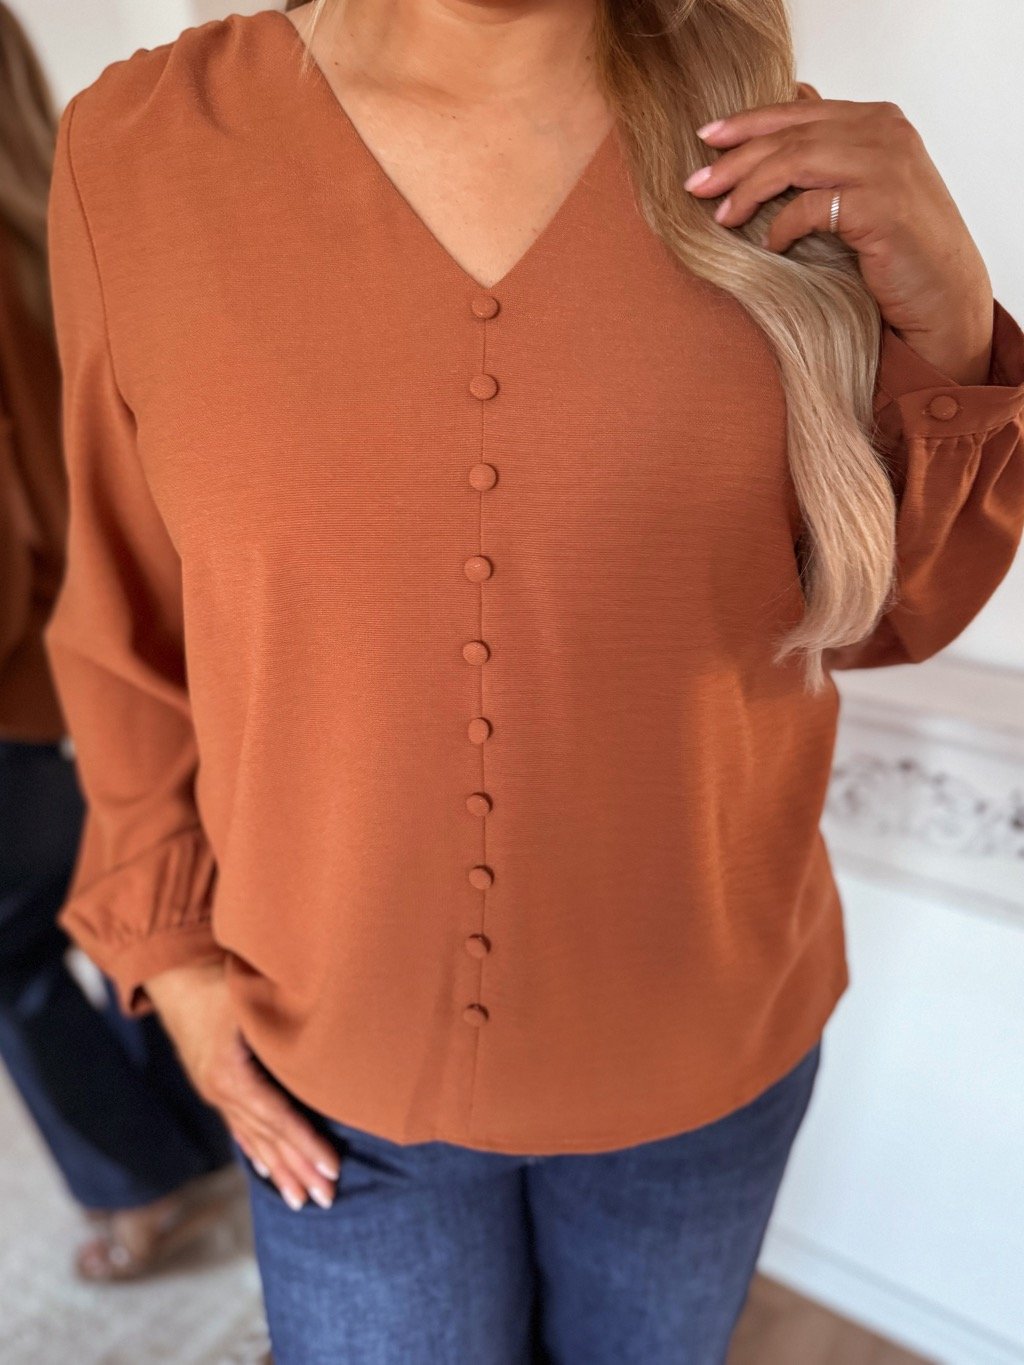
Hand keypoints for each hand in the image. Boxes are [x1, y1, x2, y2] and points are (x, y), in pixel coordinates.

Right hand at [145, 960, 340, 1209]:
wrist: (176, 976)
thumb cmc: (221, 980)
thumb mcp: (252, 997)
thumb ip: (284, 1020)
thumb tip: (330, 1033)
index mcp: (231, 1074)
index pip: (278, 1119)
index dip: (306, 1145)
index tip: (333, 1169)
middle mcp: (220, 1091)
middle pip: (267, 1139)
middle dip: (298, 1170)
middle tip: (328, 1200)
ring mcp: (214, 1093)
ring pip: (253, 1139)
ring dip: (280, 1170)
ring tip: (301, 1200)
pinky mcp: (214, 1088)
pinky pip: (239, 1128)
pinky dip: (257, 1150)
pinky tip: (267, 1170)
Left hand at [683, 87, 993, 383]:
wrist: (943, 294)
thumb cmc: (898, 248)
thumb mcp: (862, 188)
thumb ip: (828, 154)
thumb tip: (781, 126)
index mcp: (877, 120)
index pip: (799, 111)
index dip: (747, 122)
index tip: (705, 139)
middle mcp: (884, 132)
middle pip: (791, 134)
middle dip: (735, 159)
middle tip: (696, 184)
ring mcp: (885, 166)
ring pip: (795, 162)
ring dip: (748, 189)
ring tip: (721, 217)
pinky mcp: (879, 206)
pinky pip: (810, 207)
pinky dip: (782, 226)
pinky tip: (770, 245)